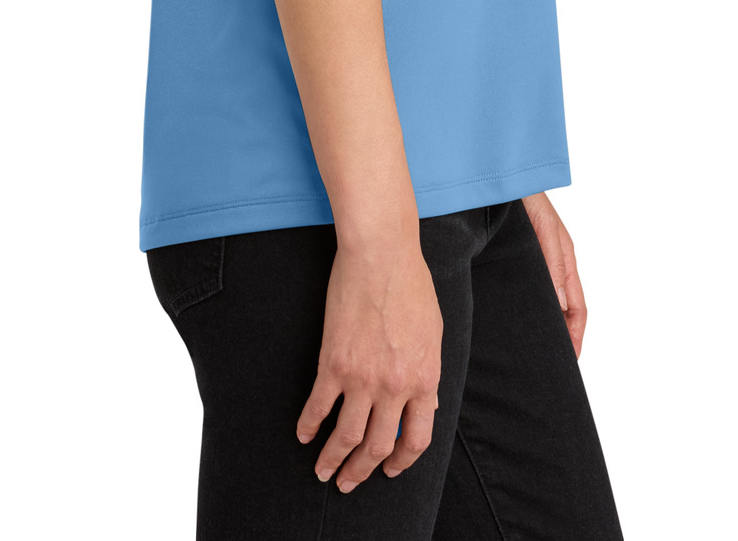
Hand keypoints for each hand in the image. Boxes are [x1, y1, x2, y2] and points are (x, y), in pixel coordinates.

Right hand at [297, 233, 442, 492]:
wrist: (381, 254)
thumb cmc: (411, 285)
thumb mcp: (433, 333)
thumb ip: (427, 374)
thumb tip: (423, 407)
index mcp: (424, 379)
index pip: (416, 438)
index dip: (402, 460)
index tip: (390, 469)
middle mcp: (394, 386)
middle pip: (378, 446)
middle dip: (362, 471)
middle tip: (349, 482)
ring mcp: (362, 377)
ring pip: (346, 436)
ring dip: (333, 460)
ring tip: (323, 471)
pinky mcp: (333, 363)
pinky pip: (318, 406)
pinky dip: (309, 425)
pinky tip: (304, 434)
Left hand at [522, 192, 586, 356]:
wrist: (502, 173)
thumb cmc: (528, 197)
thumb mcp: (545, 231)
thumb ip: (553, 265)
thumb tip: (562, 305)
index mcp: (565, 261)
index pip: (577, 308)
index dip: (575, 336)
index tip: (570, 360)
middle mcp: (551, 265)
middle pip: (561, 310)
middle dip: (559, 337)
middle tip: (547, 364)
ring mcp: (534, 262)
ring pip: (541, 301)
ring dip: (538, 324)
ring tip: (526, 350)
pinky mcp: (513, 258)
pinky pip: (522, 289)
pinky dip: (521, 307)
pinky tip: (506, 319)